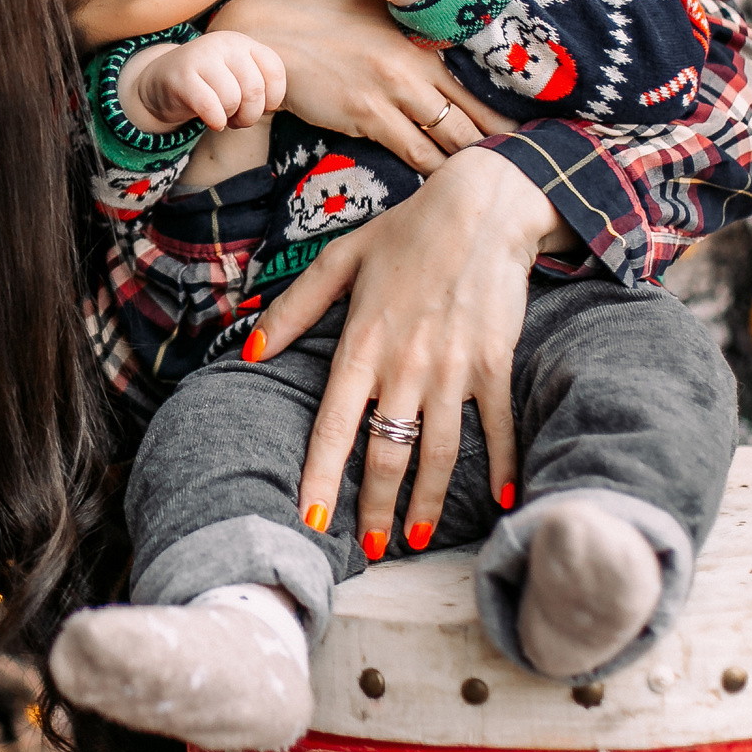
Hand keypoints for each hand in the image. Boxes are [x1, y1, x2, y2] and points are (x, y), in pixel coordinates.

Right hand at [121, 31, 285, 132]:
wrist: (161, 80)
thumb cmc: (208, 84)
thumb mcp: (236, 76)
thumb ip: (259, 84)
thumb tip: (270, 105)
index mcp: (243, 43)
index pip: (275, 70)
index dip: (272, 99)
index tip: (260, 107)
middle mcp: (224, 44)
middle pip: (255, 89)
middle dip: (250, 115)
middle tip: (238, 119)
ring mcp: (202, 57)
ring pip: (232, 99)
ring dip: (229, 118)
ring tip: (222, 116)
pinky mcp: (182, 76)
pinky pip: (209, 106)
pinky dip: (215, 122)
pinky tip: (212, 122)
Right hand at [209, 0, 516, 173]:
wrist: (271, 35)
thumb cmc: (320, 14)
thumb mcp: (374, 2)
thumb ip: (408, 16)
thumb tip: (436, 19)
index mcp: (421, 40)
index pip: (477, 82)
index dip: (505, 111)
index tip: (530, 130)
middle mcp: (414, 68)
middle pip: (472, 116)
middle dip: (500, 144)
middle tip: (522, 168)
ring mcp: (391, 93)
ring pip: (448, 139)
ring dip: (470, 163)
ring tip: (491, 182)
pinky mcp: (365, 115)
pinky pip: (412, 152)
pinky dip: (432, 168)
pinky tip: (446, 185)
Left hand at [249, 148, 564, 544]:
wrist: (482, 205)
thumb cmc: (407, 231)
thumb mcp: (339, 259)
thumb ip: (292, 309)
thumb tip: (250, 350)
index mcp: (361, 345)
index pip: (332, 427)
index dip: (321, 478)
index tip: (312, 520)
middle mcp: (405, 366)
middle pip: (387, 453)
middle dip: (377, 507)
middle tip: (373, 546)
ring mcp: (452, 368)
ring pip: (438, 453)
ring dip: (428, 502)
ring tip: (417, 537)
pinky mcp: (494, 364)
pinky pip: (497, 426)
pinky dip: (502, 466)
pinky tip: (499, 500)